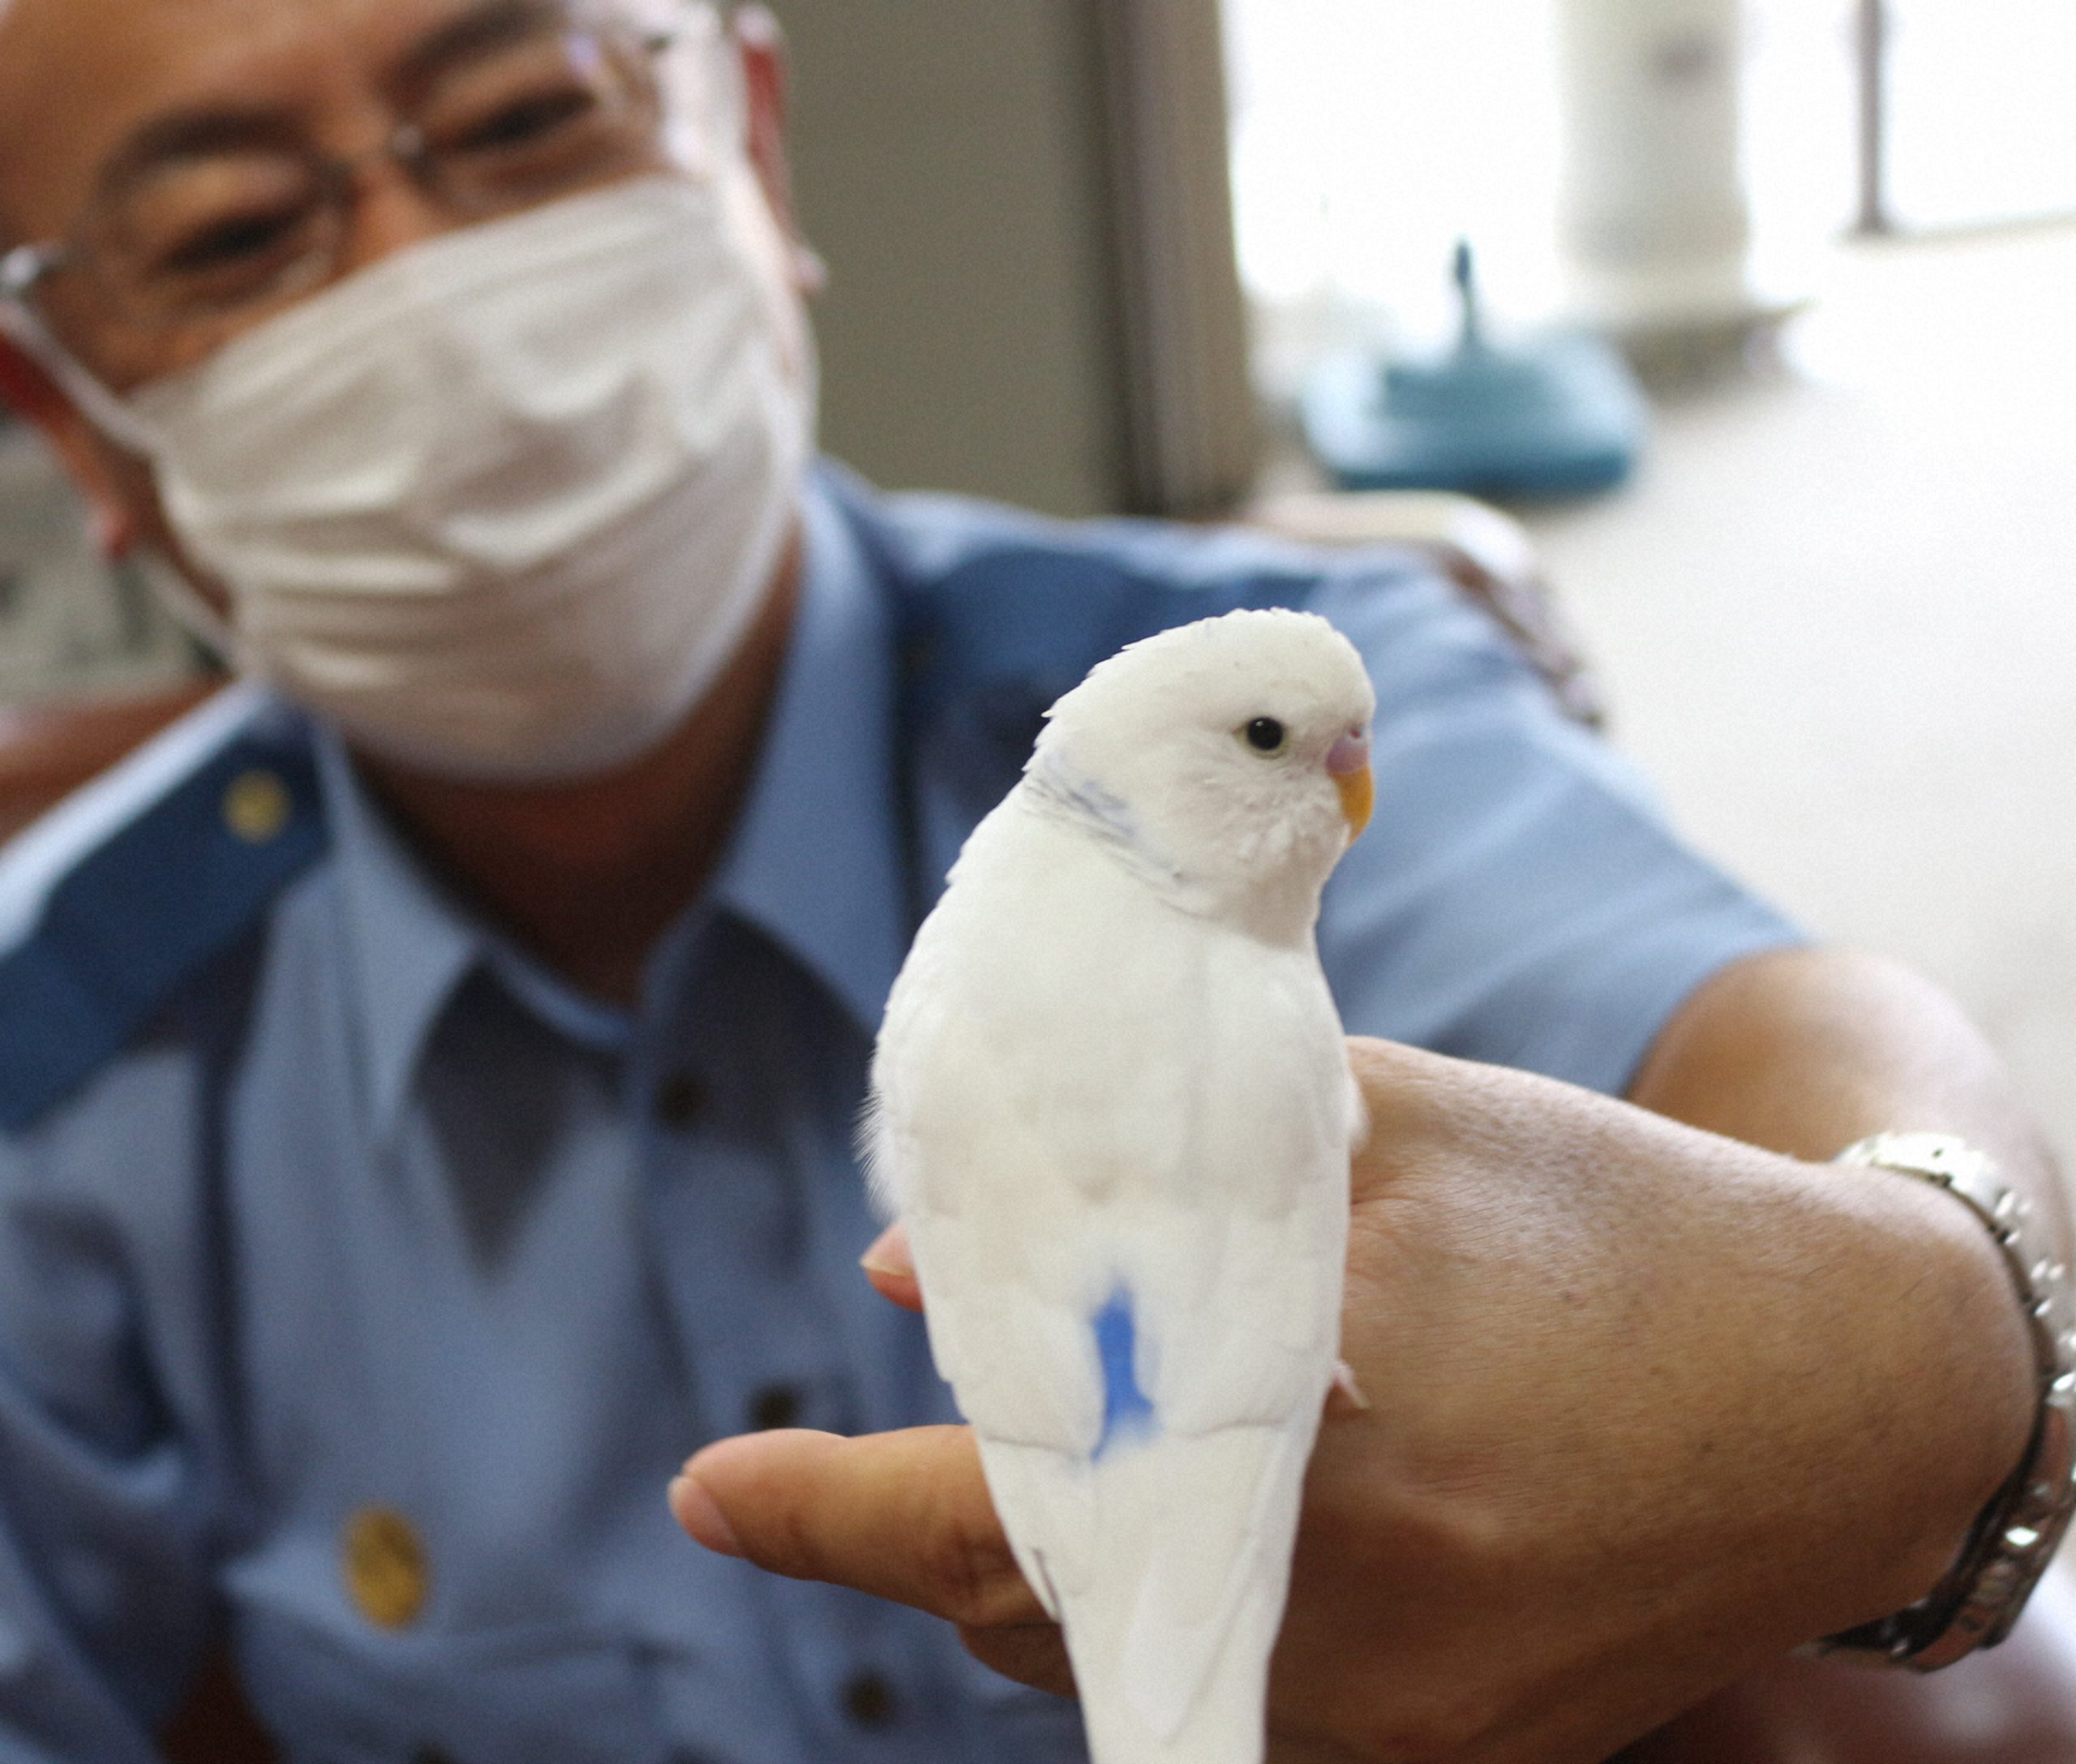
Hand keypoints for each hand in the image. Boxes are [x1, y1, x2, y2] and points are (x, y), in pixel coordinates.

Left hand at [672, 1036, 2031, 1762]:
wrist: (1845, 1388)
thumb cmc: (1612, 1222)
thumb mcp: (1396, 1141)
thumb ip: (1170, 1188)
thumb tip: (934, 1261)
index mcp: (1320, 1438)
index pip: (1000, 1498)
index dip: (826, 1505)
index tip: (701, 1489)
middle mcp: (1345, 1610)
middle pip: (1038, 1603)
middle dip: (914, 1533)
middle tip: (824, 1475)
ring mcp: (1395, 1711)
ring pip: (1117, 1659)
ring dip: (1028, 1567)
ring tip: (1000, 1467)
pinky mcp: (1444, 1750)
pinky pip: (1227, 1691)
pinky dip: (1153, 1603)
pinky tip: (1161, 1517)